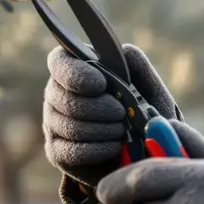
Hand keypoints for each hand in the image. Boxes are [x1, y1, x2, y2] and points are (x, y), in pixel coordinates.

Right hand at [43, 43, 178, 187]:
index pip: (59, 62)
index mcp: (75, 69)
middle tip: (121, 113)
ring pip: (69, 126)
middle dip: (97, 108)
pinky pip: (71, 150)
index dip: (76, 73)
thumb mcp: (150, 90)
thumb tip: (124, 51)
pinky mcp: (56, 151)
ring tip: (123, 130)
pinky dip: (98, 149)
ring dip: (102, 129)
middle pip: (64, 98)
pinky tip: (115, 147)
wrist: (142, 152)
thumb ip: (139, 67)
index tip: (101, 84)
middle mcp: (57, 94)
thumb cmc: (143, 113)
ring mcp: (53, 123)